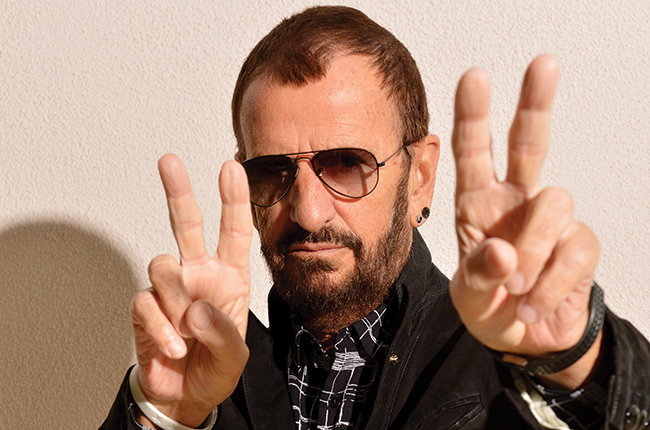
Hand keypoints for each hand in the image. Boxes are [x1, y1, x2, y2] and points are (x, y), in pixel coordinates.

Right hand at [130, 154, 252, 425]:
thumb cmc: (215, 367)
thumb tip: (195, 307)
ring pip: (163, 266)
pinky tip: (174, 347)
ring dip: (178, 301)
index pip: (234, 232)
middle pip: (186, 225)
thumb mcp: (235, 356)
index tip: (231, 167)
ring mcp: (171, 289)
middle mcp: (198, 274)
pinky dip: (162, 329)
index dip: (234, 200)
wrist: (186, 395)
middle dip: (179, 191)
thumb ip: (223, 332)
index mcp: (229, 277)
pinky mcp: (146, 307)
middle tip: (169, 161)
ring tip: (189, 333)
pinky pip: (147, 303)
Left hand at [449, 56, 600, 386]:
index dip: (473, 117)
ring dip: (535, 251)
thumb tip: (505, 252)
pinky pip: (574, 252)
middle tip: (544, 63)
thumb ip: (479, 274)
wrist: (522, 340)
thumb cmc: (488, 305)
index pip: (473, 154)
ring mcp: (550, 221)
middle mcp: (515, 201)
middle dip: (535, 104)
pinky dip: (552, 285)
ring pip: (555, 202)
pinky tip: (535, 304)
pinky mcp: (579, 244)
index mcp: (477, 205)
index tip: (476, 78)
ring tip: (517, 288)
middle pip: (529, 144)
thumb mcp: (469, 296)